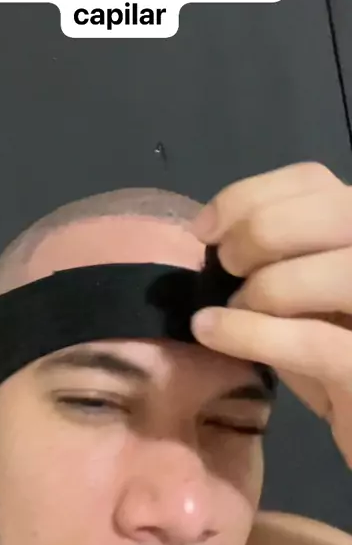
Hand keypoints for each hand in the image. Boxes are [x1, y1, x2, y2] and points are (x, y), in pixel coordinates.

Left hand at [191, 162, 351, 467]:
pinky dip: (250, 333)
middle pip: (334, 209)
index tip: (206, 230)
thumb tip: (211, 236)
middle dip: (262, 231)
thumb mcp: (298, 301)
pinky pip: (313, 341)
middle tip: (226, 267)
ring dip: (267, 286)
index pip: (312, 180)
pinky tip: (212, 332)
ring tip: (233, 309)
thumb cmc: (330, 364)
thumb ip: (272, 260)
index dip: (250, 196)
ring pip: (338, 270)